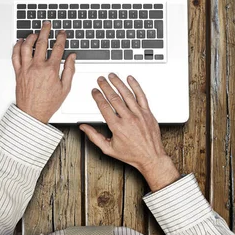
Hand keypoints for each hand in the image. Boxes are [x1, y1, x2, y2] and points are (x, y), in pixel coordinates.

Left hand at [11, 22, 75, 122]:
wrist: (32, 113)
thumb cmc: (48, 103)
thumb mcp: (65, 88)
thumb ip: (69, 70)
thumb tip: (72, 57)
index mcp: (51, 70)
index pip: (57, 48)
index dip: (61, 38)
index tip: (62, 33)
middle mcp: (37, 67)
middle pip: (41, 43)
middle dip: (45, 31)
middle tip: (47, 25)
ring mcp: (26, 68)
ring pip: (26, 46)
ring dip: (31, 37)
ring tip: (35, 32)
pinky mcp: (18, 72)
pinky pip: (15, 56)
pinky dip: (17, 46)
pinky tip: (20, 42)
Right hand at [80, 74, 179, 191]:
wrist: (151, 158)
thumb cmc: (131, 155)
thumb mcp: (108, 149)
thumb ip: (94, 137)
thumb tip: (83, 127)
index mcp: (117, 127)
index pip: (104, 106)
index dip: (97, 96)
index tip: (94, 91)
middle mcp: (128, 119)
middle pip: (114, 98)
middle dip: (105, 86)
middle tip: (100, 80)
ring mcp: (139, 115)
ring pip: (127, 94)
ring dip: (118, 83)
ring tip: (112, 76)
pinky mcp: (148, 113)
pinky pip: (141, 96)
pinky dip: (136, 86)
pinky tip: (130, 79)